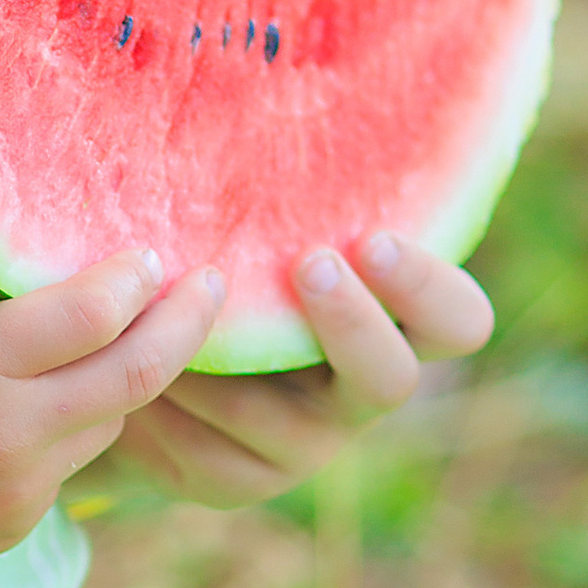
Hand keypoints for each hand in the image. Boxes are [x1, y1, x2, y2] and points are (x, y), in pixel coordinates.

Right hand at [0, 242, 225, 586]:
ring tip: (140, 334)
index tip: (154, 252)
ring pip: (111, 423)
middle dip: (185, 326)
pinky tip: (61, 395)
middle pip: (136, 378)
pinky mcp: (12, 530)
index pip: (93, 315)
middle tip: (213, 287)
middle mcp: (7, 436)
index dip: (136, 280)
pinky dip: (76, 424)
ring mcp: (15, 491)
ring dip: (128, 378)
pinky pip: (71, 465)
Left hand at [112, 233, 491, 507]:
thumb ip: (284, 197)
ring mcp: (303, 448)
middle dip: (350, 322)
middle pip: (392, 380)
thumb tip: (282, 106)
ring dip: (219, 359)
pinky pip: (205, 452)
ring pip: (276, 421)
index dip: (427, 287)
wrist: (136, 349)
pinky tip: (129, 360)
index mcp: (392, 326)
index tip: (371, 238)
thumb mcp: (257, 225)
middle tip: (307, 263)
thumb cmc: (219, 254)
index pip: (459, 321)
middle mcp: (359, 393)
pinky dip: (166, 404)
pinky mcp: (235, 482)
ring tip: (163, 301)